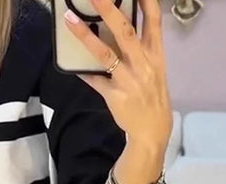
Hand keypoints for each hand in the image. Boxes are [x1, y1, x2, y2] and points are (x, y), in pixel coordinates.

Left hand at [64, 0, 172, 156]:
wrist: (153, 128)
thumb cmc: (151, 95)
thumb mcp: (154, 68)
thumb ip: (141, 48)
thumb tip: (120, 27)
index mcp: (155, 53)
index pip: (153, 20)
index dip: (146, 1)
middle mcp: (143, 62)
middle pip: (125, 31)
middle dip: (109, 10)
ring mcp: (128, 79)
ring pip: (105, 53)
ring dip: (86, 36)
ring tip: (70, 21)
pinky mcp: (114, 95)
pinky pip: (95, 81)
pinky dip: (84, 73)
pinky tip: (72, 66)